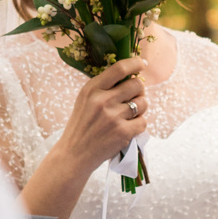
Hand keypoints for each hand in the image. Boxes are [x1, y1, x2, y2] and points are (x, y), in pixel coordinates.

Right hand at [36, 55, 148, 185]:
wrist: (74, 154)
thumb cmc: (81, 126)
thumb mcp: (84, 100)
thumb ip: (103, 87)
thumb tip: (130, 75)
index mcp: (92, 89)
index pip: (119, 68)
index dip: (135, 63)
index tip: (142, 63)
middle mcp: (103, 100)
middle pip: (137, 85)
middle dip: (139, 90)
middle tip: (133, 98)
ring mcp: (114, 117)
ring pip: (143, 103)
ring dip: (140, 108)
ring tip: (129, 115)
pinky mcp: (123, 132)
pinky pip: (143, 122)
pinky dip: (139, 125)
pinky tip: (128, 128)